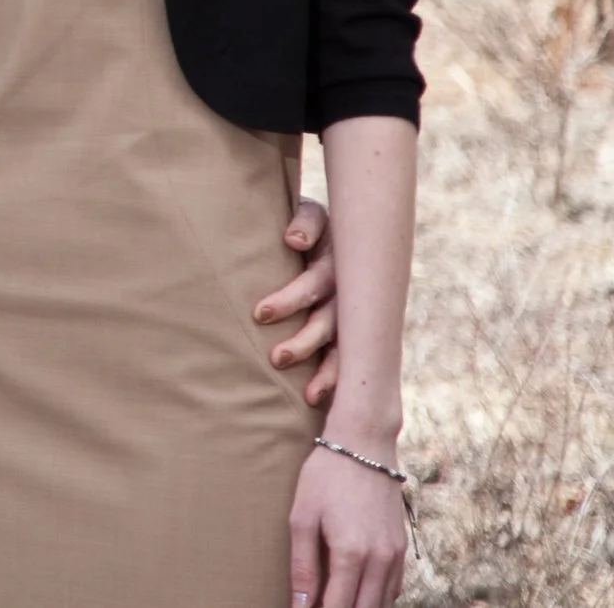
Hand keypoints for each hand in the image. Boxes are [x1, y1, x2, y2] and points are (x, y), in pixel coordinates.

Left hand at [257, 196, 341, 405]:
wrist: (340, 235)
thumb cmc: (311, 225)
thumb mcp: (312, 213)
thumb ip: (305, 221)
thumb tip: (294, 240)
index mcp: (338, 262)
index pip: (314, 283)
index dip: (290, 299)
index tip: (258, 315)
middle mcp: (349, 292)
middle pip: (329, 321)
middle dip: (305, 342)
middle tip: (276, 357)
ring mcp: (355, 315)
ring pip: (344, 346)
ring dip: (328, 371)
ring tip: (309, 394)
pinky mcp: (355, 333)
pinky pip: (350, 360)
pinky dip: (338, 380)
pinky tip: (323, 400)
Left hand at [289, 442, 407, 607]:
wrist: (364, 444)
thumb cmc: (325, 477)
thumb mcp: (302, 518)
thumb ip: (303, 566)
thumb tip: (300, 605)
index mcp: (351, 554)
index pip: (337, 607)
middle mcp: (380, 559)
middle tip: (318, 606)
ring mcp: (396, 554)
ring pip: (382, 603)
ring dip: (360, 607)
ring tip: (335, 600)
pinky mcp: (403, 546)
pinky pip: (394, 587)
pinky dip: (377, 597)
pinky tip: (358, 594)